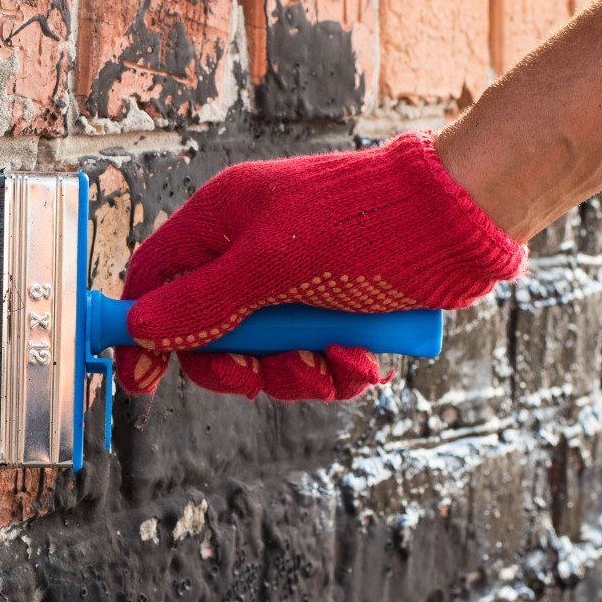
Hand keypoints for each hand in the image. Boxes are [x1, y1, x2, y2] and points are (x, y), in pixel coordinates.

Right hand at [115, 131, 523, 399]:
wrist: (461, 223)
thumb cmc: (366, 224)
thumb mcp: (272, 266)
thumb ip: (203, 302)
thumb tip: (142, 327)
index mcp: (223, 221)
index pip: (155, 279)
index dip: (142, 331)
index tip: (141, 380)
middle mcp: (253, 251)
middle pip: (208, 333)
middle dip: (236, 367)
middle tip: (257, 378)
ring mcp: (297, 283)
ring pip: (266, 356)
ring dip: (297, 374)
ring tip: (333, 363)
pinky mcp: (338, 309)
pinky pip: (316, 360)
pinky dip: (337, 369)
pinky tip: (363, 358)